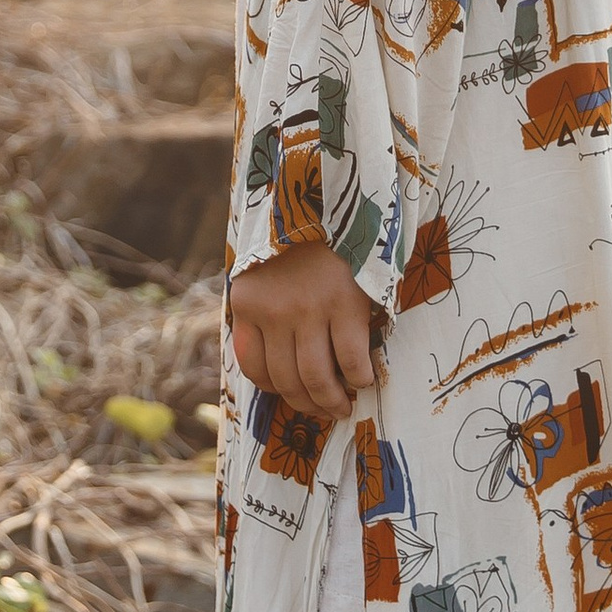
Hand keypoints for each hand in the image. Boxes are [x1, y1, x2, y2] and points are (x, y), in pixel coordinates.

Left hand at [229, 242, 380, 425]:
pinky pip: (351, 359)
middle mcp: (273, 310)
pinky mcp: (345, 303)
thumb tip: (277, 370)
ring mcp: (309, 308)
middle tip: (326, 411)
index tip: (294, 394)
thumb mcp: (264, 274)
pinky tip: (364, 380)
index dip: (275, 390)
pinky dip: (359, 378)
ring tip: (343, 407)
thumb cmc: (301, 242)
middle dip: (307, 404)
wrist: (332, 200)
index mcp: (246, 303)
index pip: (253, 367)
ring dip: (332, 402)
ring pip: (316, 378)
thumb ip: (263, 313)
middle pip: (286, 379)